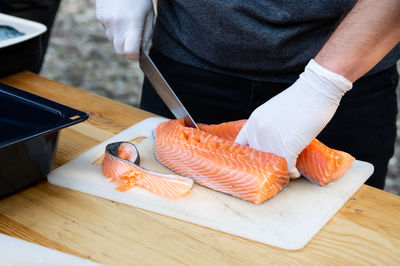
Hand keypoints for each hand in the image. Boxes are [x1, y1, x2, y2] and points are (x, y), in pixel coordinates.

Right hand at [96, 0, 153, 59]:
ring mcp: (106, 21)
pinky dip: (113, 28)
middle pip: (120, 50)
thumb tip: (140, 51)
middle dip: (126, 48)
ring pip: (113, 41)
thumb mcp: (149, 15)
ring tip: (126, 22)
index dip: (134, 54)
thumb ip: (146, 35)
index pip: (130, 52)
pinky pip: (107, 30)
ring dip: (120, 37)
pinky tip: (118, 16)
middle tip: (133, 38)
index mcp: (133, 24)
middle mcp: (117, 25)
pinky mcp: (100, 17)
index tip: (138, 51)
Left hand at [235, 59, 351, 177]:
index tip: (257, 162)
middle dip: (267, 166)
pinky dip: (291, 172)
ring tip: (287, 171)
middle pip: (256, 159)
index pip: (240, 145)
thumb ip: (268, 126)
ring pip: (271, 165)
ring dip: (280, 171)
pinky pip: (286, 167)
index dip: (248, 157)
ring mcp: (270, 140)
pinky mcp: (287, 146)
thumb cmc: (301, 98)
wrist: (316, 89)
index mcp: (253, 122)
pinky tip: (296, 172)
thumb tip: (273, 143)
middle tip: (276, 169)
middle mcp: (257, 131)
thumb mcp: (274, 111)